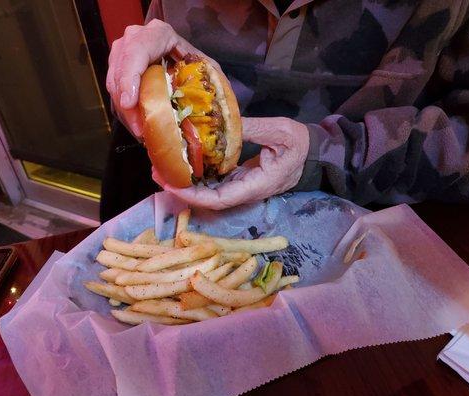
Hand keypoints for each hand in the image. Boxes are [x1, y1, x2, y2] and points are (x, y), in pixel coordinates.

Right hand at [106, 19, 219, 138]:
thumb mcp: (212, 74)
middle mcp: (136, 38)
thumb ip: (214, 85)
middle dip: (126, 102)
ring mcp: (124, 54)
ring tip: (142, 133)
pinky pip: (115, 93)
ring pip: (113, 82)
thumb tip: (224, 120)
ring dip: (125, 112)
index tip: (131, 102)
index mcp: (160, 34)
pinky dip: (125, 113)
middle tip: (140, 129)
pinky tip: (140, 127)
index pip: (138, 48)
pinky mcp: (120, 73)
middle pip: (120, 67)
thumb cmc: (202, 71)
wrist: (191, 68)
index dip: (130, 75)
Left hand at [153, 117, 309, 209]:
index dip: (194, 196)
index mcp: (257, 186)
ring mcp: (242, 187)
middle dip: (182, 191)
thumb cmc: (299, 144)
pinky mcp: (240, 180)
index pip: (220, 199)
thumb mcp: (280, 131)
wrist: (311, 154)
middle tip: (157, 173)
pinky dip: (198, 177)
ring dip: (186, 184)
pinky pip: (215, 183)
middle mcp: (246, 192)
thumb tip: (224, 122)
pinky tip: (183, 164)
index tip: (172, 184)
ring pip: (210, 193)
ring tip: (163, 168)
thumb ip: (253, 128)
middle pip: (209, 200)